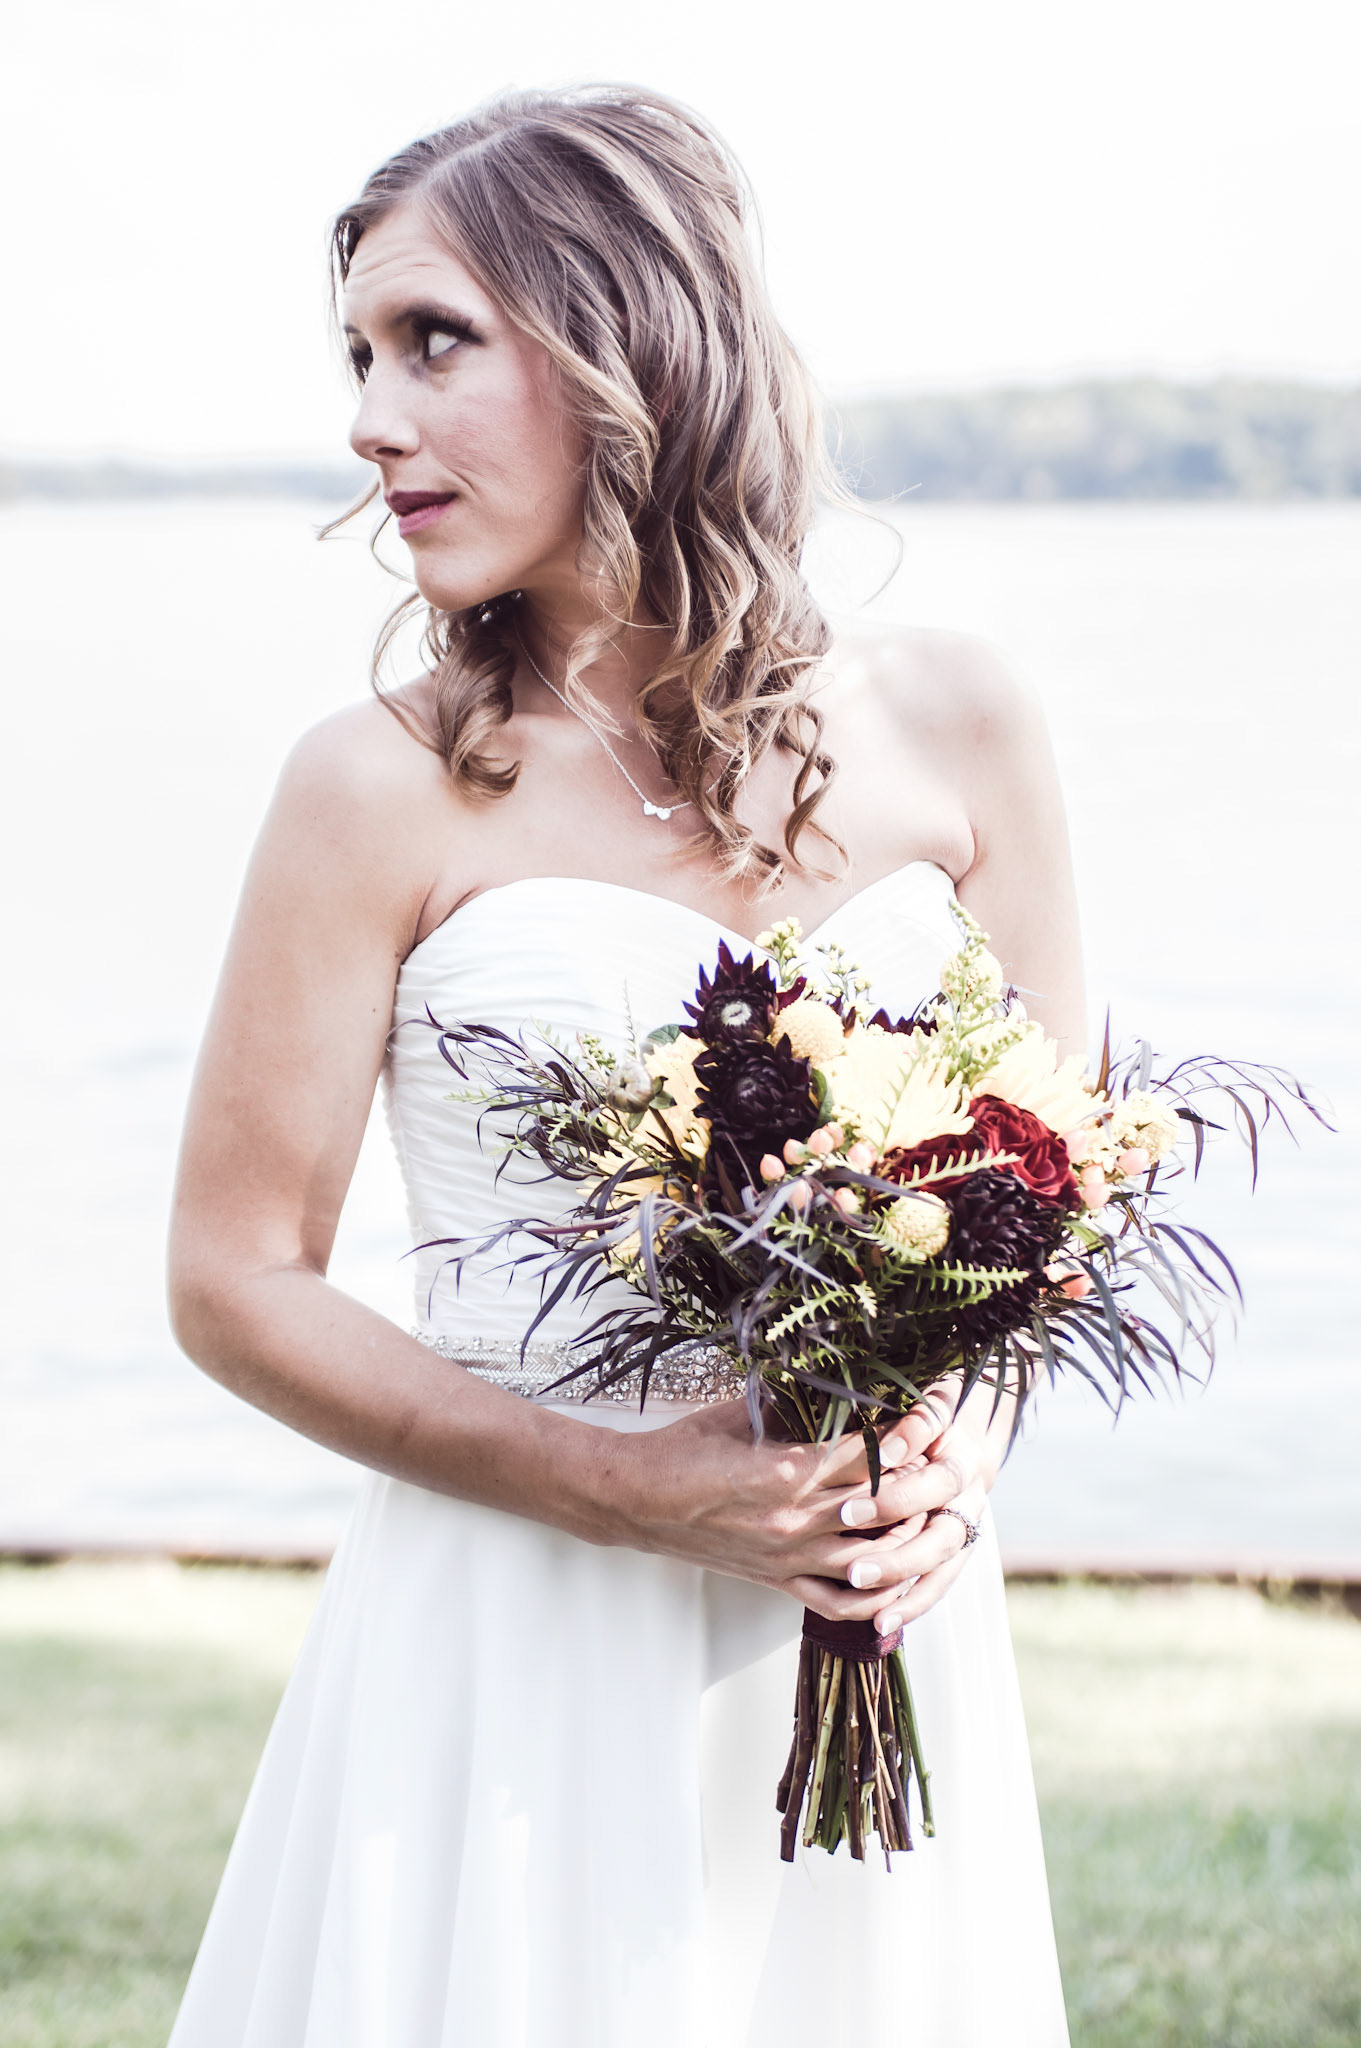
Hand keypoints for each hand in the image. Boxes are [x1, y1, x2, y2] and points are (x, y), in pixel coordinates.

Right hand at [610, 1373, 1008, 1626]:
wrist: (632, 1501)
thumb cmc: (680, 1448)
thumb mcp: (739, 1412)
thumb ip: (792, 1403)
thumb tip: (841, 1378)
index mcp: (784, 1471)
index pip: (867, 1450)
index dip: (909, 1426)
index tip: (937, 1401)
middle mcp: (793, 1521)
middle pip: (883, 1504)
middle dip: (928, 1476)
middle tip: (956, 1450)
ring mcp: (787, 1559)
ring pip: (873, 1559)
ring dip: (913, 1537)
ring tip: (939, 1509)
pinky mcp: (777, 1582)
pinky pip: (838, 1602)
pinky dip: (878, 1596)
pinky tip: (901, 1576)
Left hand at [828, 1373, 1012, 1632]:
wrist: (967, 1432)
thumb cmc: (932, 1411)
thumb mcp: (928, 1402)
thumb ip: (914, 1420)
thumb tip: (884, 1447)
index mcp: (962, 1460)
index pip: (933, 1483)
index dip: (894, 1496)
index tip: (850, 1507)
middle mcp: (970, 1500)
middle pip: (939, 1539)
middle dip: (896, 1556)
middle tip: (852, 1568)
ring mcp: (965, 1529)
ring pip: (939, 1570)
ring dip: (903, 1589)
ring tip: (868, 1608)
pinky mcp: (954, 1552)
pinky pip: (936, 1585)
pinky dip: (911, 1605)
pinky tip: (880, 1624)